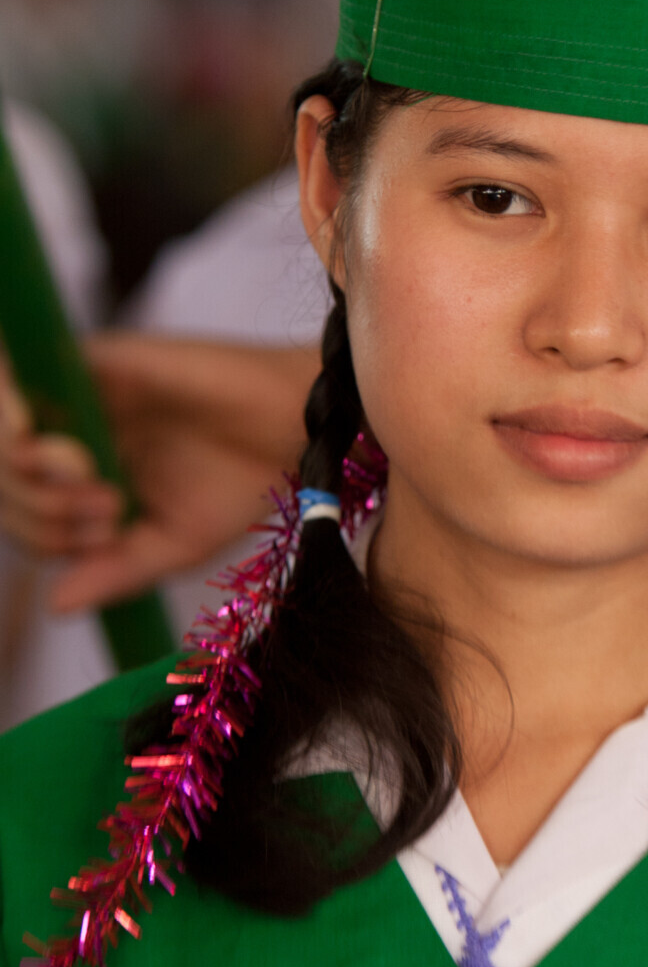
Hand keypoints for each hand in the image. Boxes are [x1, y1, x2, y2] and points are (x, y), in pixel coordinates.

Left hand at [0, 333, 316, 613]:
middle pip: (6, 474)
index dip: (42, 535)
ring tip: (93, 488)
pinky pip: (21, 378)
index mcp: (95, 478)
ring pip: (6, 429)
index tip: (107, 536)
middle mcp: (81, 433)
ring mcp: (84, 395)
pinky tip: (40, 447)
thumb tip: (56, 607)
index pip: (25, 511)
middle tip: (106, 515)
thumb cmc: (248, 484)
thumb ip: (115, 571)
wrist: (298, 430)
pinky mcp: (97, 359)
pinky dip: (11, 412)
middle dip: (34, 508)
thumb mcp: (175, 544)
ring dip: (24, 472)